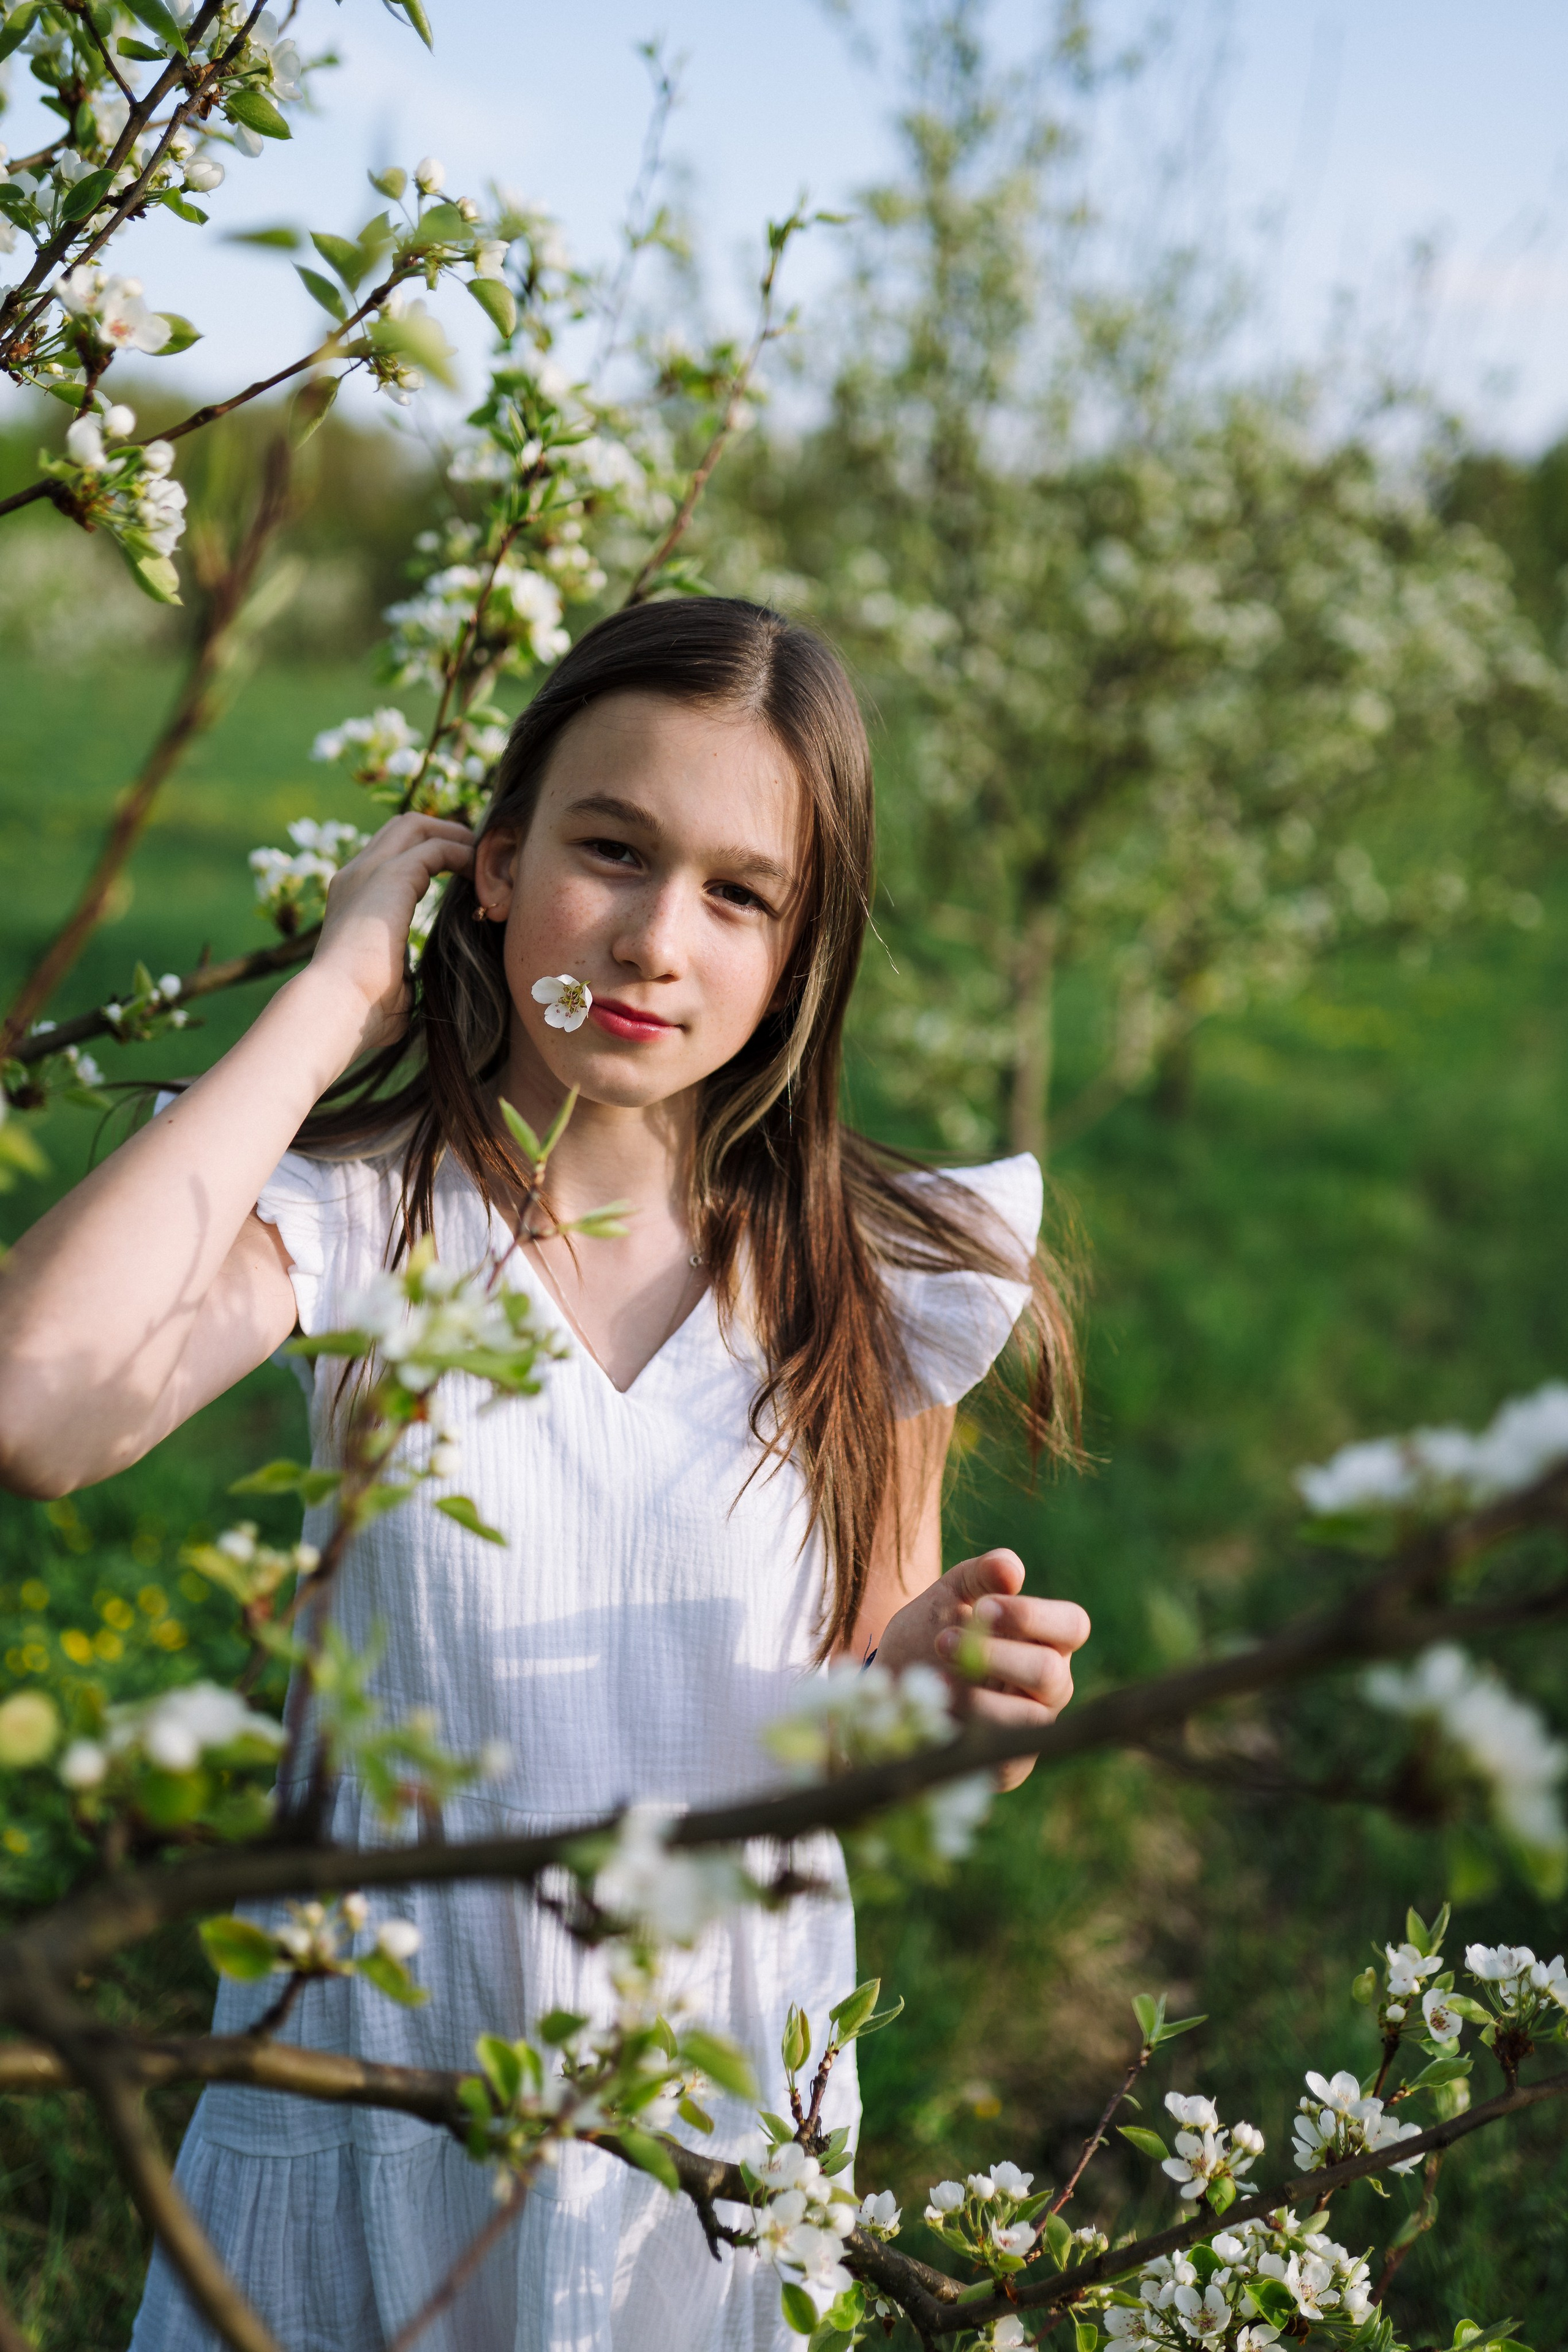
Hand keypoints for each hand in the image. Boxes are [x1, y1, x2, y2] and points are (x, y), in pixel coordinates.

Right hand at [309, 813, 475, 1058]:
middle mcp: (355, 876)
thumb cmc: (362, 1011)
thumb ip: (402, 976)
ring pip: (416, 826)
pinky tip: (479, 872)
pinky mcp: (391, 876)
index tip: (461, 871)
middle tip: (477, 852)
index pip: (389, 856)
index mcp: (351, 900)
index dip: (427, 855)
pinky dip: (462, 853)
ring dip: (454, 836)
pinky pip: (435, 847)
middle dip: (442, 832)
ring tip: (483, 856)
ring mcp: (369, 871)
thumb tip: (411, 990)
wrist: (337, 1007)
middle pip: (401, 829)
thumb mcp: (388, 985)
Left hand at [875, 1549, 1090, 1792]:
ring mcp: (1032, 1726)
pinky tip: (939, 1710)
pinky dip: (968, 1730)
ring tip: (936, 1678)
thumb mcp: (947, 1596)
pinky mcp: (1010, 1765)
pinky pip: (1005, 1753)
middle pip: (1051, 1671)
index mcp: (1045, 1640)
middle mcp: (1050, 1685)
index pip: (1073, 1625)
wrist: (890, 1691)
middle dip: (995, 1655)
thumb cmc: (928, 1637)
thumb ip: (979, 1575)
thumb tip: (1011, 1568)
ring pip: (1030, 1717)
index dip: (1032, 1616)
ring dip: (977, 1696)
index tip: (983, 1607)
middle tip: (943, 1640)